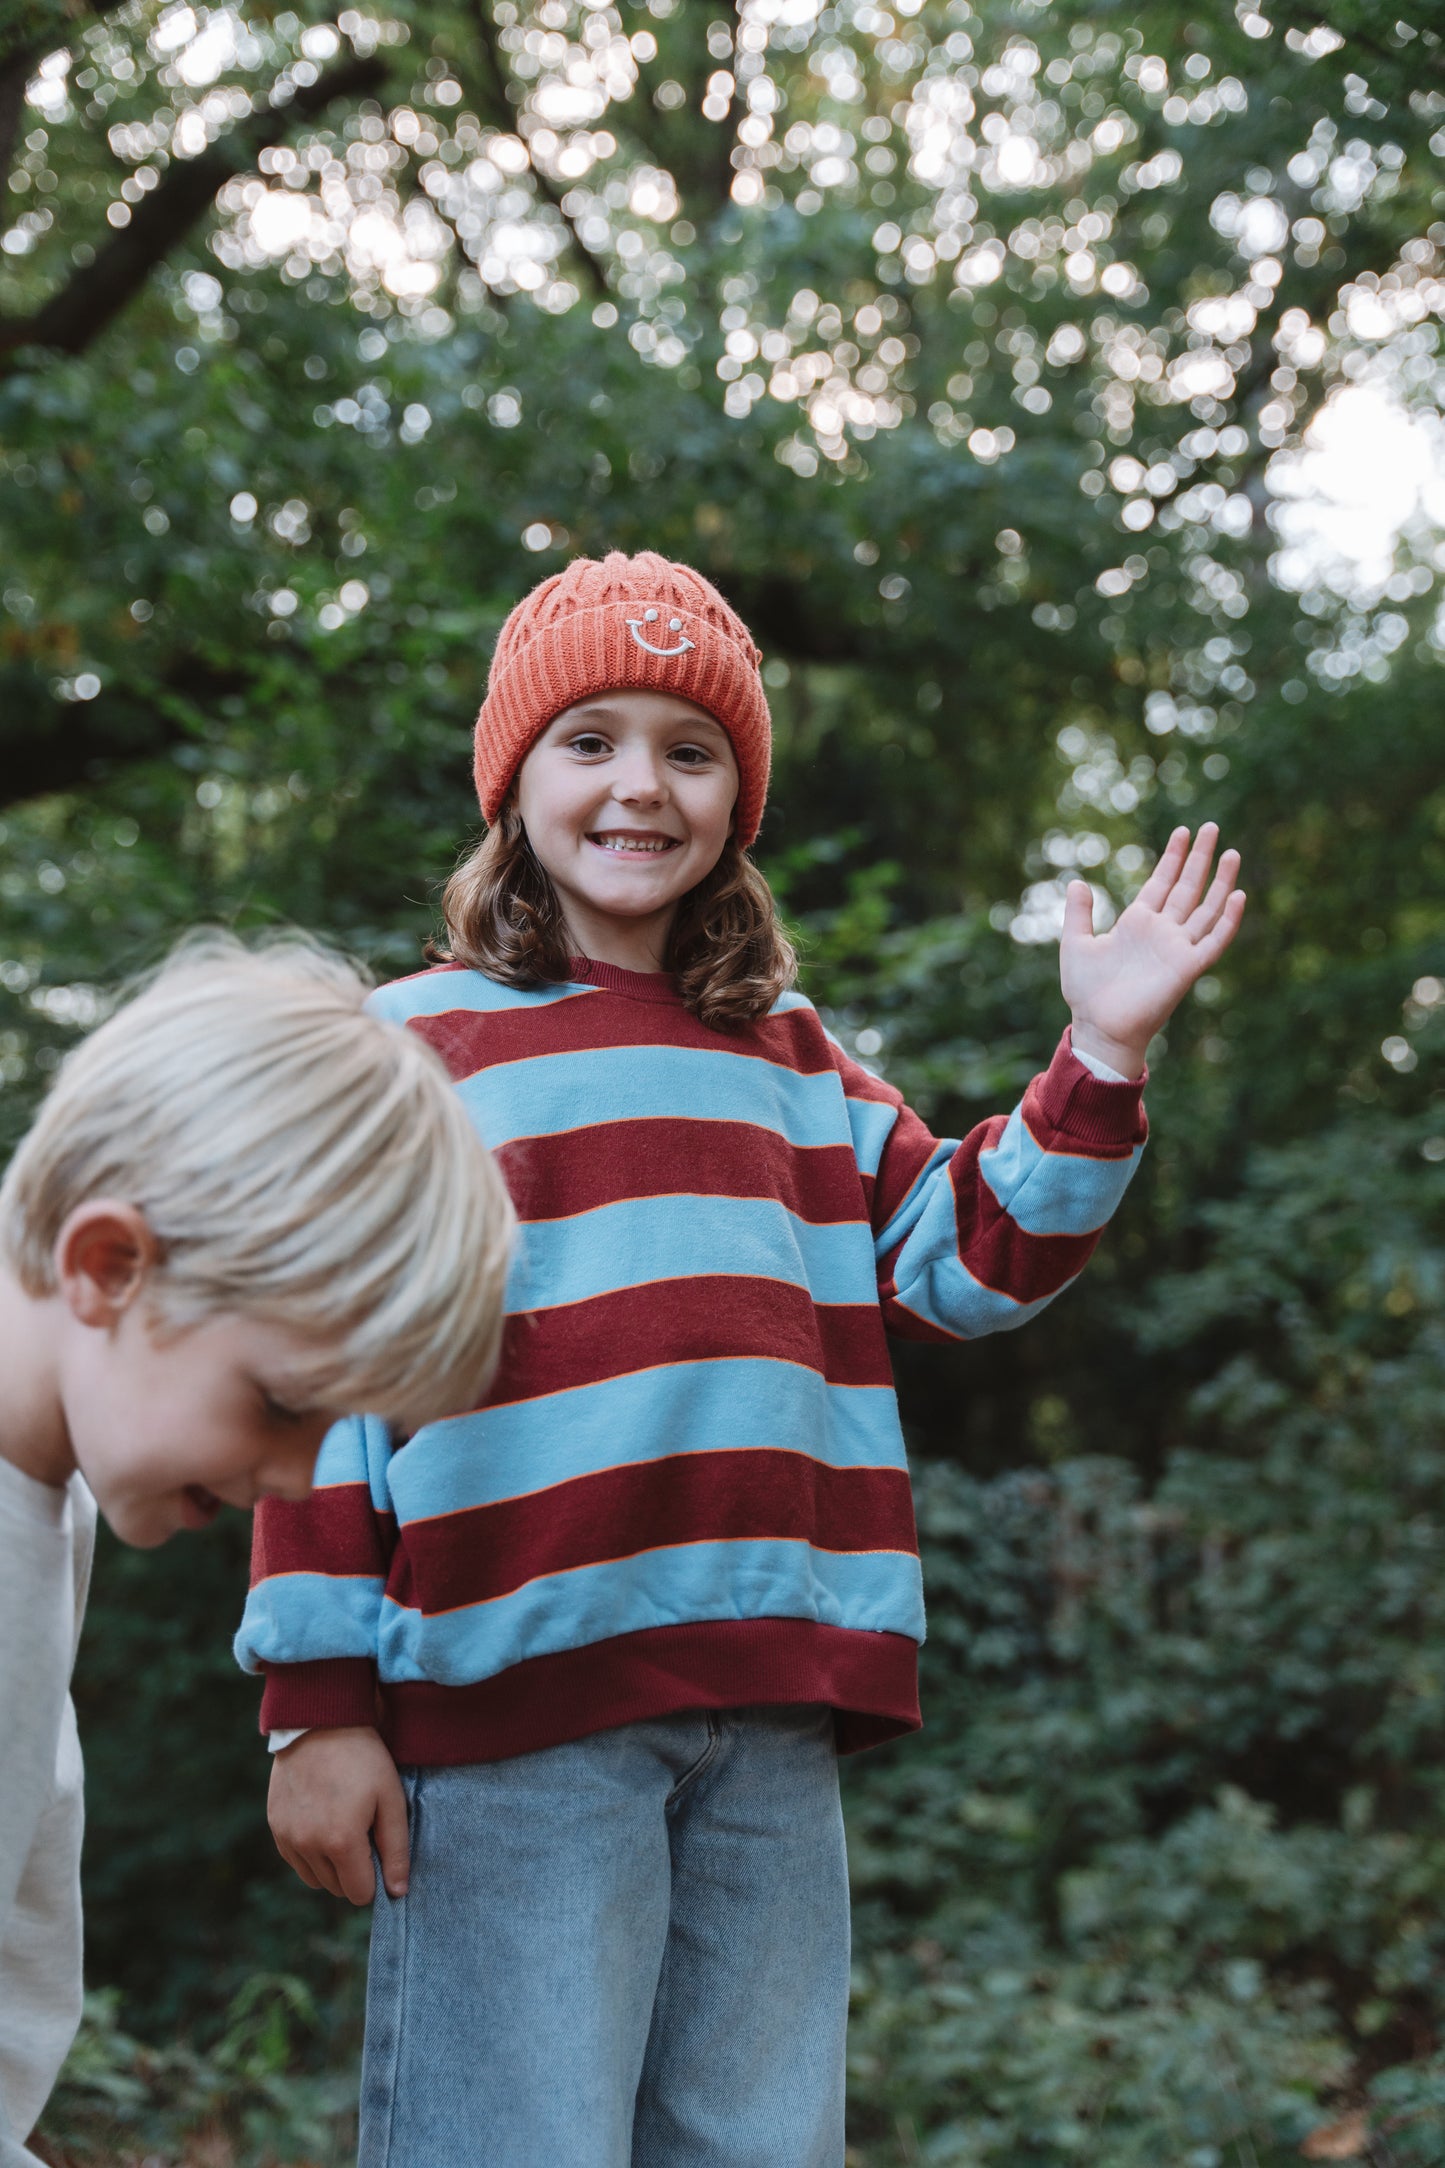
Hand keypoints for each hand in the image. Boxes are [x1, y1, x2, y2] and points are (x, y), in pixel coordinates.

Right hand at [267, 1725, 409, 1904]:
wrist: (320, 1722)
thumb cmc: (363, 1758)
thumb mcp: (391, 1798)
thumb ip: (396, 1849)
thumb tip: (398, 1893)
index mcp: (340, 1842)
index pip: (360, 1893)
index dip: (376, 1877)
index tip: (380, 1850)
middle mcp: (308, 1846)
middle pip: (337, 1889)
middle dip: (354, 1871)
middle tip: (364, 1832)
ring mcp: (287, 1837)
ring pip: (315, 1878)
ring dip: (331, 1865)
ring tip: (343, 1826)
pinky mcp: (275, 1826)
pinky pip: (296, 1860)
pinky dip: (311, 1852)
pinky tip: (323, 1821)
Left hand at [1060, 823, 1245, 1078]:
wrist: (1098, 1027)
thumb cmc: (1086, 991)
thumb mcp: (1076, 943)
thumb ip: (1078, 913)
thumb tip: (1077, 882)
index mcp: (1137, 923)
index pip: (1161, 883)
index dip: (1172, 858)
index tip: (1183, 832)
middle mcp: (1162, 932)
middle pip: (1187, 887)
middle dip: (1199, 858)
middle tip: (1211, 827)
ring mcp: (1177, 948)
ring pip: (1205, 909)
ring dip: (1219, 883)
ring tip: (1231, 853)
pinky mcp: (1187, 968)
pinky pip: (1213, 941)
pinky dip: (1227, 920)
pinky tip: (1237, 896)